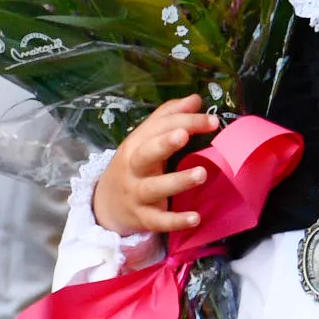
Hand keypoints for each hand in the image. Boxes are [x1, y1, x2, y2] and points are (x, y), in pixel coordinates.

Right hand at [94, 96, 217, 236]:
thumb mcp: (145, 140)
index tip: (213, 120)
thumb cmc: (135, 165)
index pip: (158, 128)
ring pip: (154, 188)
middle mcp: (133, 168)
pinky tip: (196, 218)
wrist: (105, 205)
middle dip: (163, 143)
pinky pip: (158, 220)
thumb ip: (169, 117)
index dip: (184, 121)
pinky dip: (175, 220)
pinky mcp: (142, 218)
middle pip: (145, 153)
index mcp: (136, 144)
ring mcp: (136, 194)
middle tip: (185, 135)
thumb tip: (195, 98)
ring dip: (178, 181)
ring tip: (202, 174)